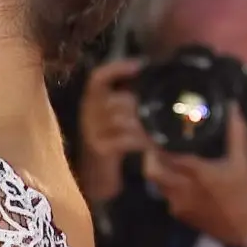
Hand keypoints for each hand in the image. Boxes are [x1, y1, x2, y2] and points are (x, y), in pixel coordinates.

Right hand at [76, 59, 147, 203]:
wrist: (97, 181)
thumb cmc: (113, 147)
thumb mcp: (118, 120)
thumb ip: (131, 103)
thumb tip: (156, 82)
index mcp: (92, 103)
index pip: (98, 78)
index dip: (117, 68)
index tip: (142, 65)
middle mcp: (88, 114)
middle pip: (113, 98)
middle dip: (136, 102)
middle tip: (157, 107)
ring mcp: (92, 132)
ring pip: (119, 117)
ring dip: (142, 121)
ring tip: (158, 126)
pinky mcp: (100, 149)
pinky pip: (123, 139)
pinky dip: (140, 139)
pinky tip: (151, 142)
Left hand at [143, 104, 246, 246]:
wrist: (242, 229)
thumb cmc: (243, 193)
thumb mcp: (241, 162)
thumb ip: (236, 134)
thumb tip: (232, 108)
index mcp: (198, 174)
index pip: (169, 156)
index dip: (158, 144)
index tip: (156, 131)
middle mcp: (183, 189)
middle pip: (152, 171)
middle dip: (148, 156)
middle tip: (152, 143)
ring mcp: (177, 203)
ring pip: (156, 183)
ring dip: (156, 169)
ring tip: (160, 156)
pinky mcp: (177, 214)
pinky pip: (164, 195)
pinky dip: (166, 184)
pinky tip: (173, 176)